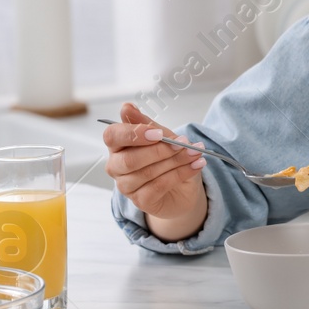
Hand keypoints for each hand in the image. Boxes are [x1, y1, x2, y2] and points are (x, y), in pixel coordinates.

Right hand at [102, 102, 208, 237]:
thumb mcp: (163, 137)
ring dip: (176, 161)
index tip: (157, 133)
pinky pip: (159, 186)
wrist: (183, 188)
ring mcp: (127, 186)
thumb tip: (126, 107)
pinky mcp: (141, 201)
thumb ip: (147, 124)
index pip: (112, 136)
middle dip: (160, 150)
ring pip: (147, 173)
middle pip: (129, 160)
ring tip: (195, 153)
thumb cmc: (169, 158)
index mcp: (118, 145)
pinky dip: (180, 173)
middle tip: (183, 144)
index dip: (133, 134)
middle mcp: (116, 166)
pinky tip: (195, 165)